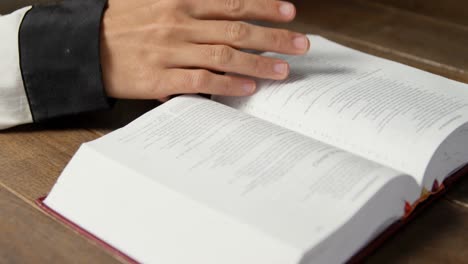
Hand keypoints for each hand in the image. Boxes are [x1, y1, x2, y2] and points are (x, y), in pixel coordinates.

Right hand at [100, 0, 309, 100]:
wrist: (86, 48)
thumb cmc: (125, 26)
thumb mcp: (156, 3)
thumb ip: (191, 7)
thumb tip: (226, 12)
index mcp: (180, 3)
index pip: (231, 2)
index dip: (263, 6)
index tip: (289, 12)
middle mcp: (179, 24)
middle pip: (236, 29)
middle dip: (273, 37)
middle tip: (300, 44)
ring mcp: (171, 51)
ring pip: (224, 56)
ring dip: (258, 63)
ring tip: (283, 70)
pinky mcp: (161, 78)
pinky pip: (202, 81)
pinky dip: (228, 84)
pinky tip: (249, 87)